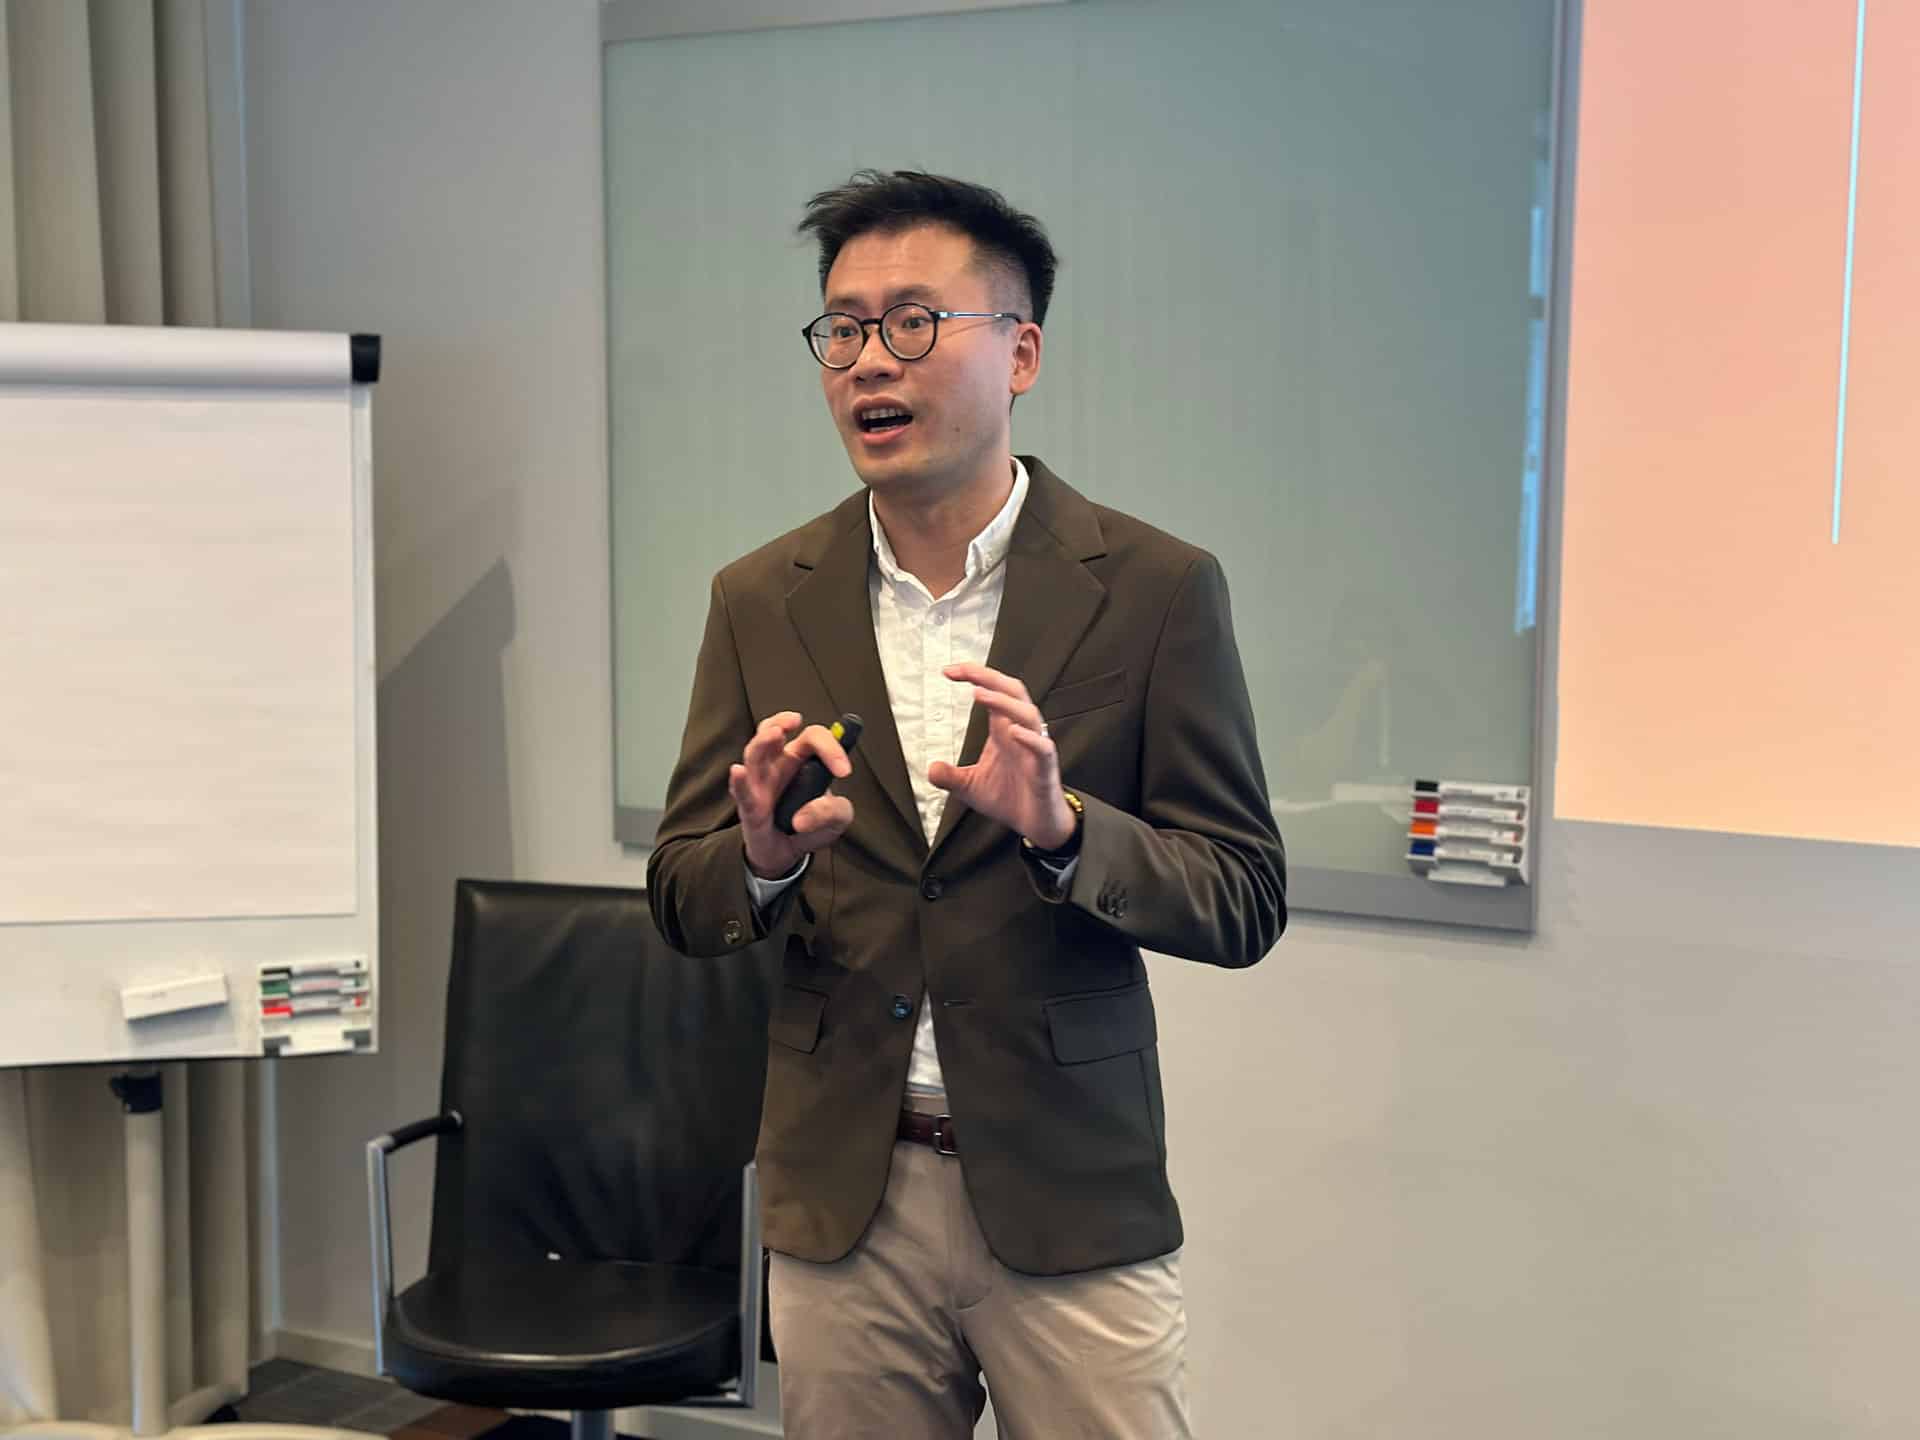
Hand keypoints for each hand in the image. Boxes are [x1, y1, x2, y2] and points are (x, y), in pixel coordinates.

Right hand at [729, 712, 854, 878]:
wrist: (788, 853)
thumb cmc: (812, 824)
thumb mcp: (837, 818)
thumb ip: (833, 811)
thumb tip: (805, 816)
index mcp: (802, 758)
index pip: (813, 738)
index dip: (830, 747)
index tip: (844, 771)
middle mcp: (778, 764)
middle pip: (775, 731)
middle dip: (782, 721)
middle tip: (795, 720)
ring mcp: (760, 783)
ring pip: (755, 754)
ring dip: (763, 742)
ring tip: (775, 734)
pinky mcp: (749, 807)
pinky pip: (742, 792)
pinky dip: (740, 781)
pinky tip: (738, 771)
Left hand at [927, 663, 1076, 848]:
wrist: (1037, 824)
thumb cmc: (1010, 798)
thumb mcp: (970, 787)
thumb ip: (951, 776)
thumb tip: (931, 769)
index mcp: (1003, 730)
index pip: (992, 692)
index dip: (974, 677)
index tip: (948, 671)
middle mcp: (1021, 732)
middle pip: (1012, 692)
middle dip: (989, 677)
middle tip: (963, 670)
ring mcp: (1035, 749)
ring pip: (1027, 714)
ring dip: (1004, 702)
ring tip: (979, 694)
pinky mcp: (1046, 769)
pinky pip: (1043, 748)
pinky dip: (1030, 738)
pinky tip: (1012, 732)